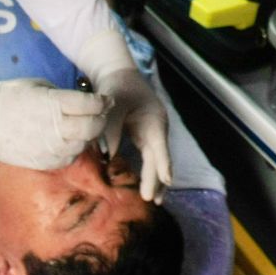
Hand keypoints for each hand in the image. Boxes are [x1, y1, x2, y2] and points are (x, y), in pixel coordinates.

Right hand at [0, 78, 110, 168]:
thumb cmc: (7, 98)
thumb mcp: (37, 85)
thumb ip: (61, 95)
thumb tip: (79, 101)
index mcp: (54, 104)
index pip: (91, 105)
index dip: (102, 101)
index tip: (105, 99)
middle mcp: (56, 128)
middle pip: (93, 126)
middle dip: (101, 118)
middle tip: (101, 113)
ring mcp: (51, 148)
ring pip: (84, 144)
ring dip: (89, 135)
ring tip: (83, 126)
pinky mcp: (45, 162)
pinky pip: (70, 157)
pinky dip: (75, 148)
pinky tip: (69, 140)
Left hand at [92, 62, 171, 201]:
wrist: (120, 74)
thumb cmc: (117, 87)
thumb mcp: (112, 105)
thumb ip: (111, 129)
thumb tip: (109, 155)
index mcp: (154, 119)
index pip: (159, 146)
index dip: (163, 163)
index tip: (166, 180)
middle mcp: (158, 128)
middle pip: (160, 157)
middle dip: (157, 179)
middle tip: (151, 199)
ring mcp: (154, 133)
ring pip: (158, 160)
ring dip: (157, 179)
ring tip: (155, 200)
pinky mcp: (147, 136)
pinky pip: (152, 157)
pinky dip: (152, 172)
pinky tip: (150, 187)